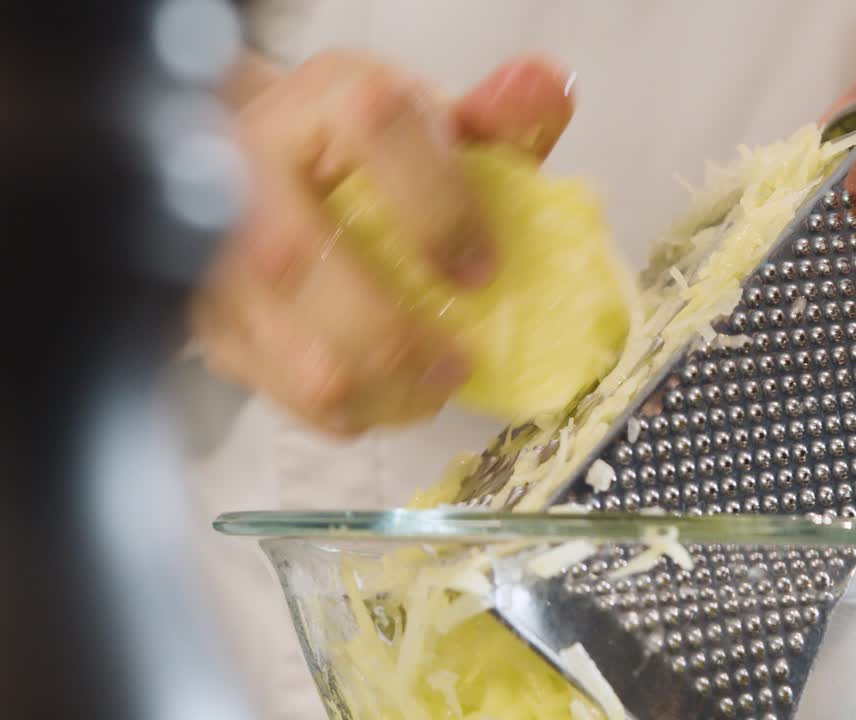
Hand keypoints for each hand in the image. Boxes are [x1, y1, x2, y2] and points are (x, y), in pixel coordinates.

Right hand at [194, 51, 574, 435]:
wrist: (260, 168)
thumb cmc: (360, 153)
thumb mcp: (428, 124)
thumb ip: (496, 119)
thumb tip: (548, 88)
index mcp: (321, 100)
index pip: (374, 128)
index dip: (437, 208)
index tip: (481, 270)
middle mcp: (247, 166)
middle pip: (301, 259)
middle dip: (396, 335)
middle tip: (458, 362)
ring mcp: (215, 253)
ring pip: (288, 347)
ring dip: (379, 388)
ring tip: (432, 385)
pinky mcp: (211, 322)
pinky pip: (281, 391)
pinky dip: (349, 410)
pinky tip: (388, 397)